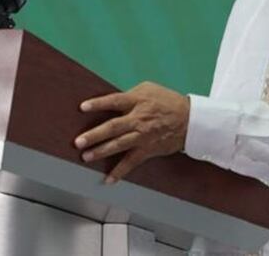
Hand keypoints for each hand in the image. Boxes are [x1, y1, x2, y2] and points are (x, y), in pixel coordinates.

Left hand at [74, 81, 189, 183]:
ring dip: (102, 151)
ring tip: (86, 157)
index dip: (98, 104)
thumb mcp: (148, 89)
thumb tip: (111, 101)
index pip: (115, 101)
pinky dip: (120, 172)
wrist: (189, 120)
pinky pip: (132, 162)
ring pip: (119, 145)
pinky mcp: (147, 150)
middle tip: (78, 141)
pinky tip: (108, 179)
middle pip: (113, 127)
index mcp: (137, 101)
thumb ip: (129, 95)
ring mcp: (143, 136)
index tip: (82, 107)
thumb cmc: (167, 101)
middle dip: (95, 135)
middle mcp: (139, 119)